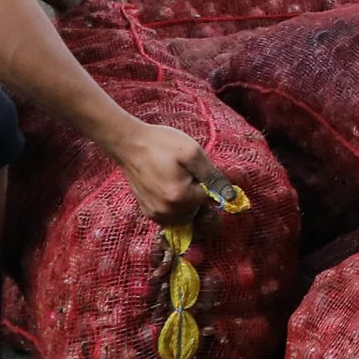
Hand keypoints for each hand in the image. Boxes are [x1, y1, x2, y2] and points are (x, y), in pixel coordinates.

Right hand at [110, 121, 224, 224]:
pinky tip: (167, 185)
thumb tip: (232, 196)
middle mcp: (167, 212)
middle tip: (185, 172)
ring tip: (175, 178)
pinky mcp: (147, 211)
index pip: (211, 199)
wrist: (127, 143)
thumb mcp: (192, 153)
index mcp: (181, 198)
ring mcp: (155, 213)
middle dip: (197, 193)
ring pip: (184, 214)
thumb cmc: (160, 144)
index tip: (198, 169)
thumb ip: (212, 176)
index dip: (209, 183)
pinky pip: (170, 215)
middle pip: (197, 209)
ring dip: (187, 201)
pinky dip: (173, 204)